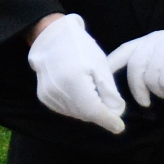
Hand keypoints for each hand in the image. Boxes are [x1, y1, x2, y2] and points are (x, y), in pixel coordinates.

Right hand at [26, 13, 125, 133]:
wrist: (51, 36)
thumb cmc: (80, 47)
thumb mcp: (101, 65)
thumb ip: (109, 92)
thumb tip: (115, 113)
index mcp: (73, 81)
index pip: (93, 111)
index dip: (108, 120)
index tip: (119, 127)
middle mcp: (57, 91)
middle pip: (85, 114)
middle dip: (99, 112)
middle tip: (106, 99)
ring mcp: (48, 95)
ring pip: (76, 113)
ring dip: (87, 109)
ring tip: (90, 90)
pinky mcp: (44, 96)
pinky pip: (65, 109)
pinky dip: (76, 105)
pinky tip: (78, 91)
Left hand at [105, 31, 163, 106]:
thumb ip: (149, 62)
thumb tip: (130, 81)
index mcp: (151, 40)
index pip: (124, 51)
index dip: (111, 65)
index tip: (103, 80)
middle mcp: (157, 40)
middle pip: (135, 69)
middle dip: (138, 90)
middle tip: (145, 102)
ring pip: (151, 80)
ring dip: (163, 93)